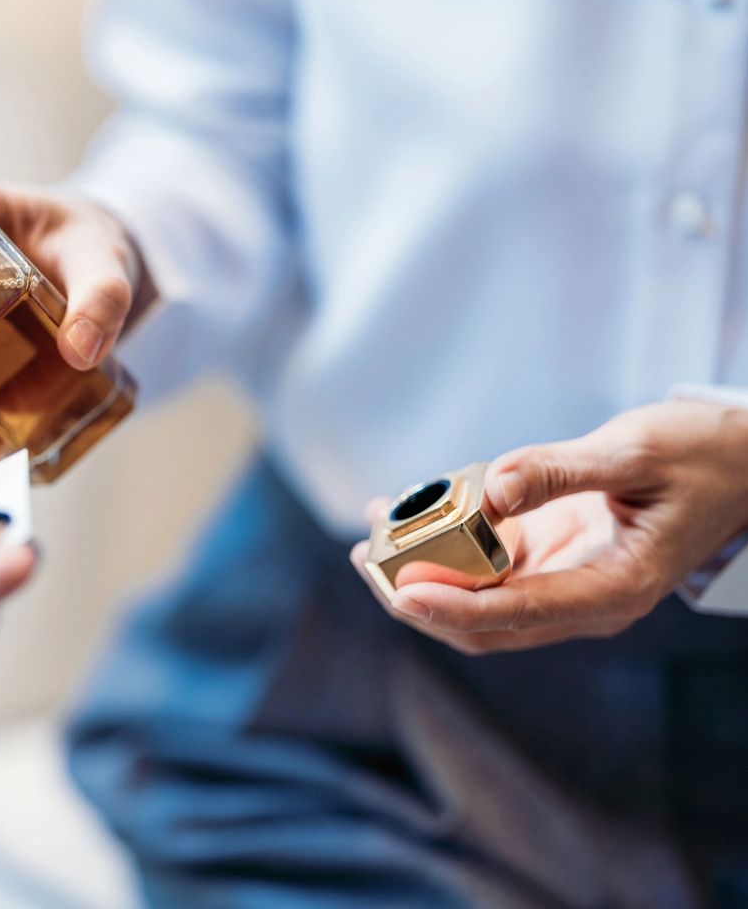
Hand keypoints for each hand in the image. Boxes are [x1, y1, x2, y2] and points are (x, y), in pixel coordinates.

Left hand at [351, 399, 747, 653]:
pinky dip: (445, 543)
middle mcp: (583, 600)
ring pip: (476, 597)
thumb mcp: (633, 451)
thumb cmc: (698, 455)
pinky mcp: (551, 559)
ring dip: (421, 568)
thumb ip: (560, 471)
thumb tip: (492, 489)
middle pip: (482, 624)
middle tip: (365, 554)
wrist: (738, 460)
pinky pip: (486, 564)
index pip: (516, 614)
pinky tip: (413, 507)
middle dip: (416, 596)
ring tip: (373, 523)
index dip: (453, 607)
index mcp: (613, 589)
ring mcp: (564, 583)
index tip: (402, 588)